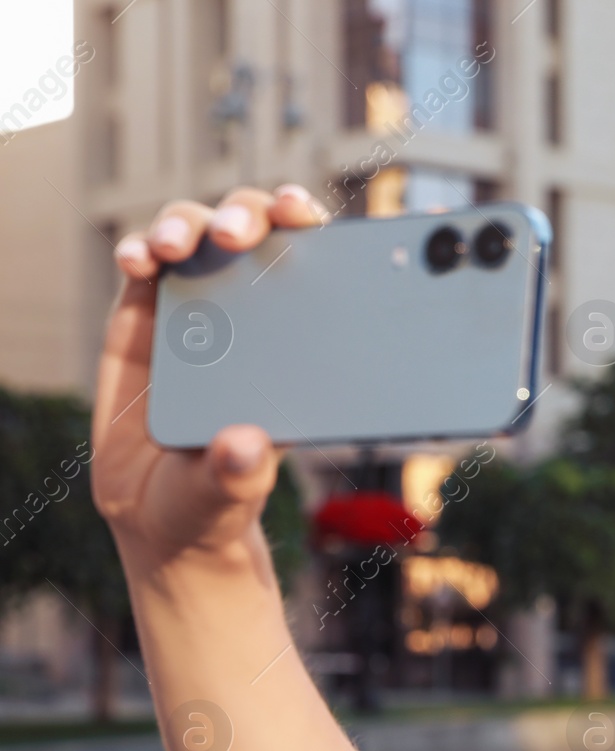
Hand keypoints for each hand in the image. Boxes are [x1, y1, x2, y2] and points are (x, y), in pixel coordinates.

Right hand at [92, 185, 328, 570]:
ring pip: (196, 233)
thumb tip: (245, 448)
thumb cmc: (217, 496)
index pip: (315, 265)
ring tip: (174, 245)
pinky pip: (143, 264)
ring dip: (188, 223)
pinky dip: (138, 249)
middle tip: (238, 234)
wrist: (161, 511)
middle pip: (256, 231)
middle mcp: (251, 313)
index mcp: (296, 342)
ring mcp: (197, 308)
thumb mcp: (231, 492)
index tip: (305, 214)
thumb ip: (239, 474)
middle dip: (250, 213)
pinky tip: (137, 262)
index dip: (312, 227)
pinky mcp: (145, 317)